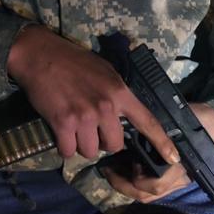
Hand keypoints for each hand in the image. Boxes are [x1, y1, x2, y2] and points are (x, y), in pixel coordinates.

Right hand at [6, 25, 178, 162]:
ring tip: (75, 130)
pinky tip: (61, 133)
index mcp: (120, 92)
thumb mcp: (106, 72)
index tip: (173, 158)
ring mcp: (84, 116)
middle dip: (104, 143)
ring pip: (90, 151)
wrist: (40, 55)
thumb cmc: (74, 61)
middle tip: (93, 131)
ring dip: (82, 145)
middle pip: (114, 145)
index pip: (147, 121)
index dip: (162, 142)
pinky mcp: (63, 123)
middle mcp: (105, 107)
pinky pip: (68, 151)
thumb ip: (118, 94)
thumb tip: (126, 114)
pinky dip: (65, 146)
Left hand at [101, 103, 213, 202]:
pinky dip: (135, 183)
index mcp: (181, 166)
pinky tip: (124, 170)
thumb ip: (160, 128)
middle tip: (107, 170)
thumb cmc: (201, 121)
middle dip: (124, 185)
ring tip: (111, 171)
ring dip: (126, 186)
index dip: (137, 178)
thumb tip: (133, 125)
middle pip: (148, 195)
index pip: (156, 184)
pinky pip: (151, 189)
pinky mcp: (173, 180)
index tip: (127, 162)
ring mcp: (177, 182)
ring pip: (148, 195)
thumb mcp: (182, 120)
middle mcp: (179, 179)